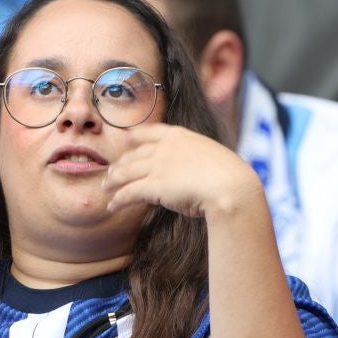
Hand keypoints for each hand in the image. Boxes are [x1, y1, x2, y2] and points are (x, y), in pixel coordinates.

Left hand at [101, 123, 262, 219]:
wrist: (231, 186)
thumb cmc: (230, 176)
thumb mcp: (212, 158)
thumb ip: (196, 159)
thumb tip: (195, 170)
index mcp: (180, 136)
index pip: (149, 132)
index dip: (134, 137)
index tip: (126, 141)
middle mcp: (165, 148)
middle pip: (133, 154)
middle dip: (120, 164)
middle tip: (111, 172)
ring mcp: (158, 166)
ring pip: (126, 172)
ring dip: (113, 181)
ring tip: (106, 187)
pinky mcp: (155, 186)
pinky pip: (129, 192)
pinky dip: (118, 199)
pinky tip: (112, 205)